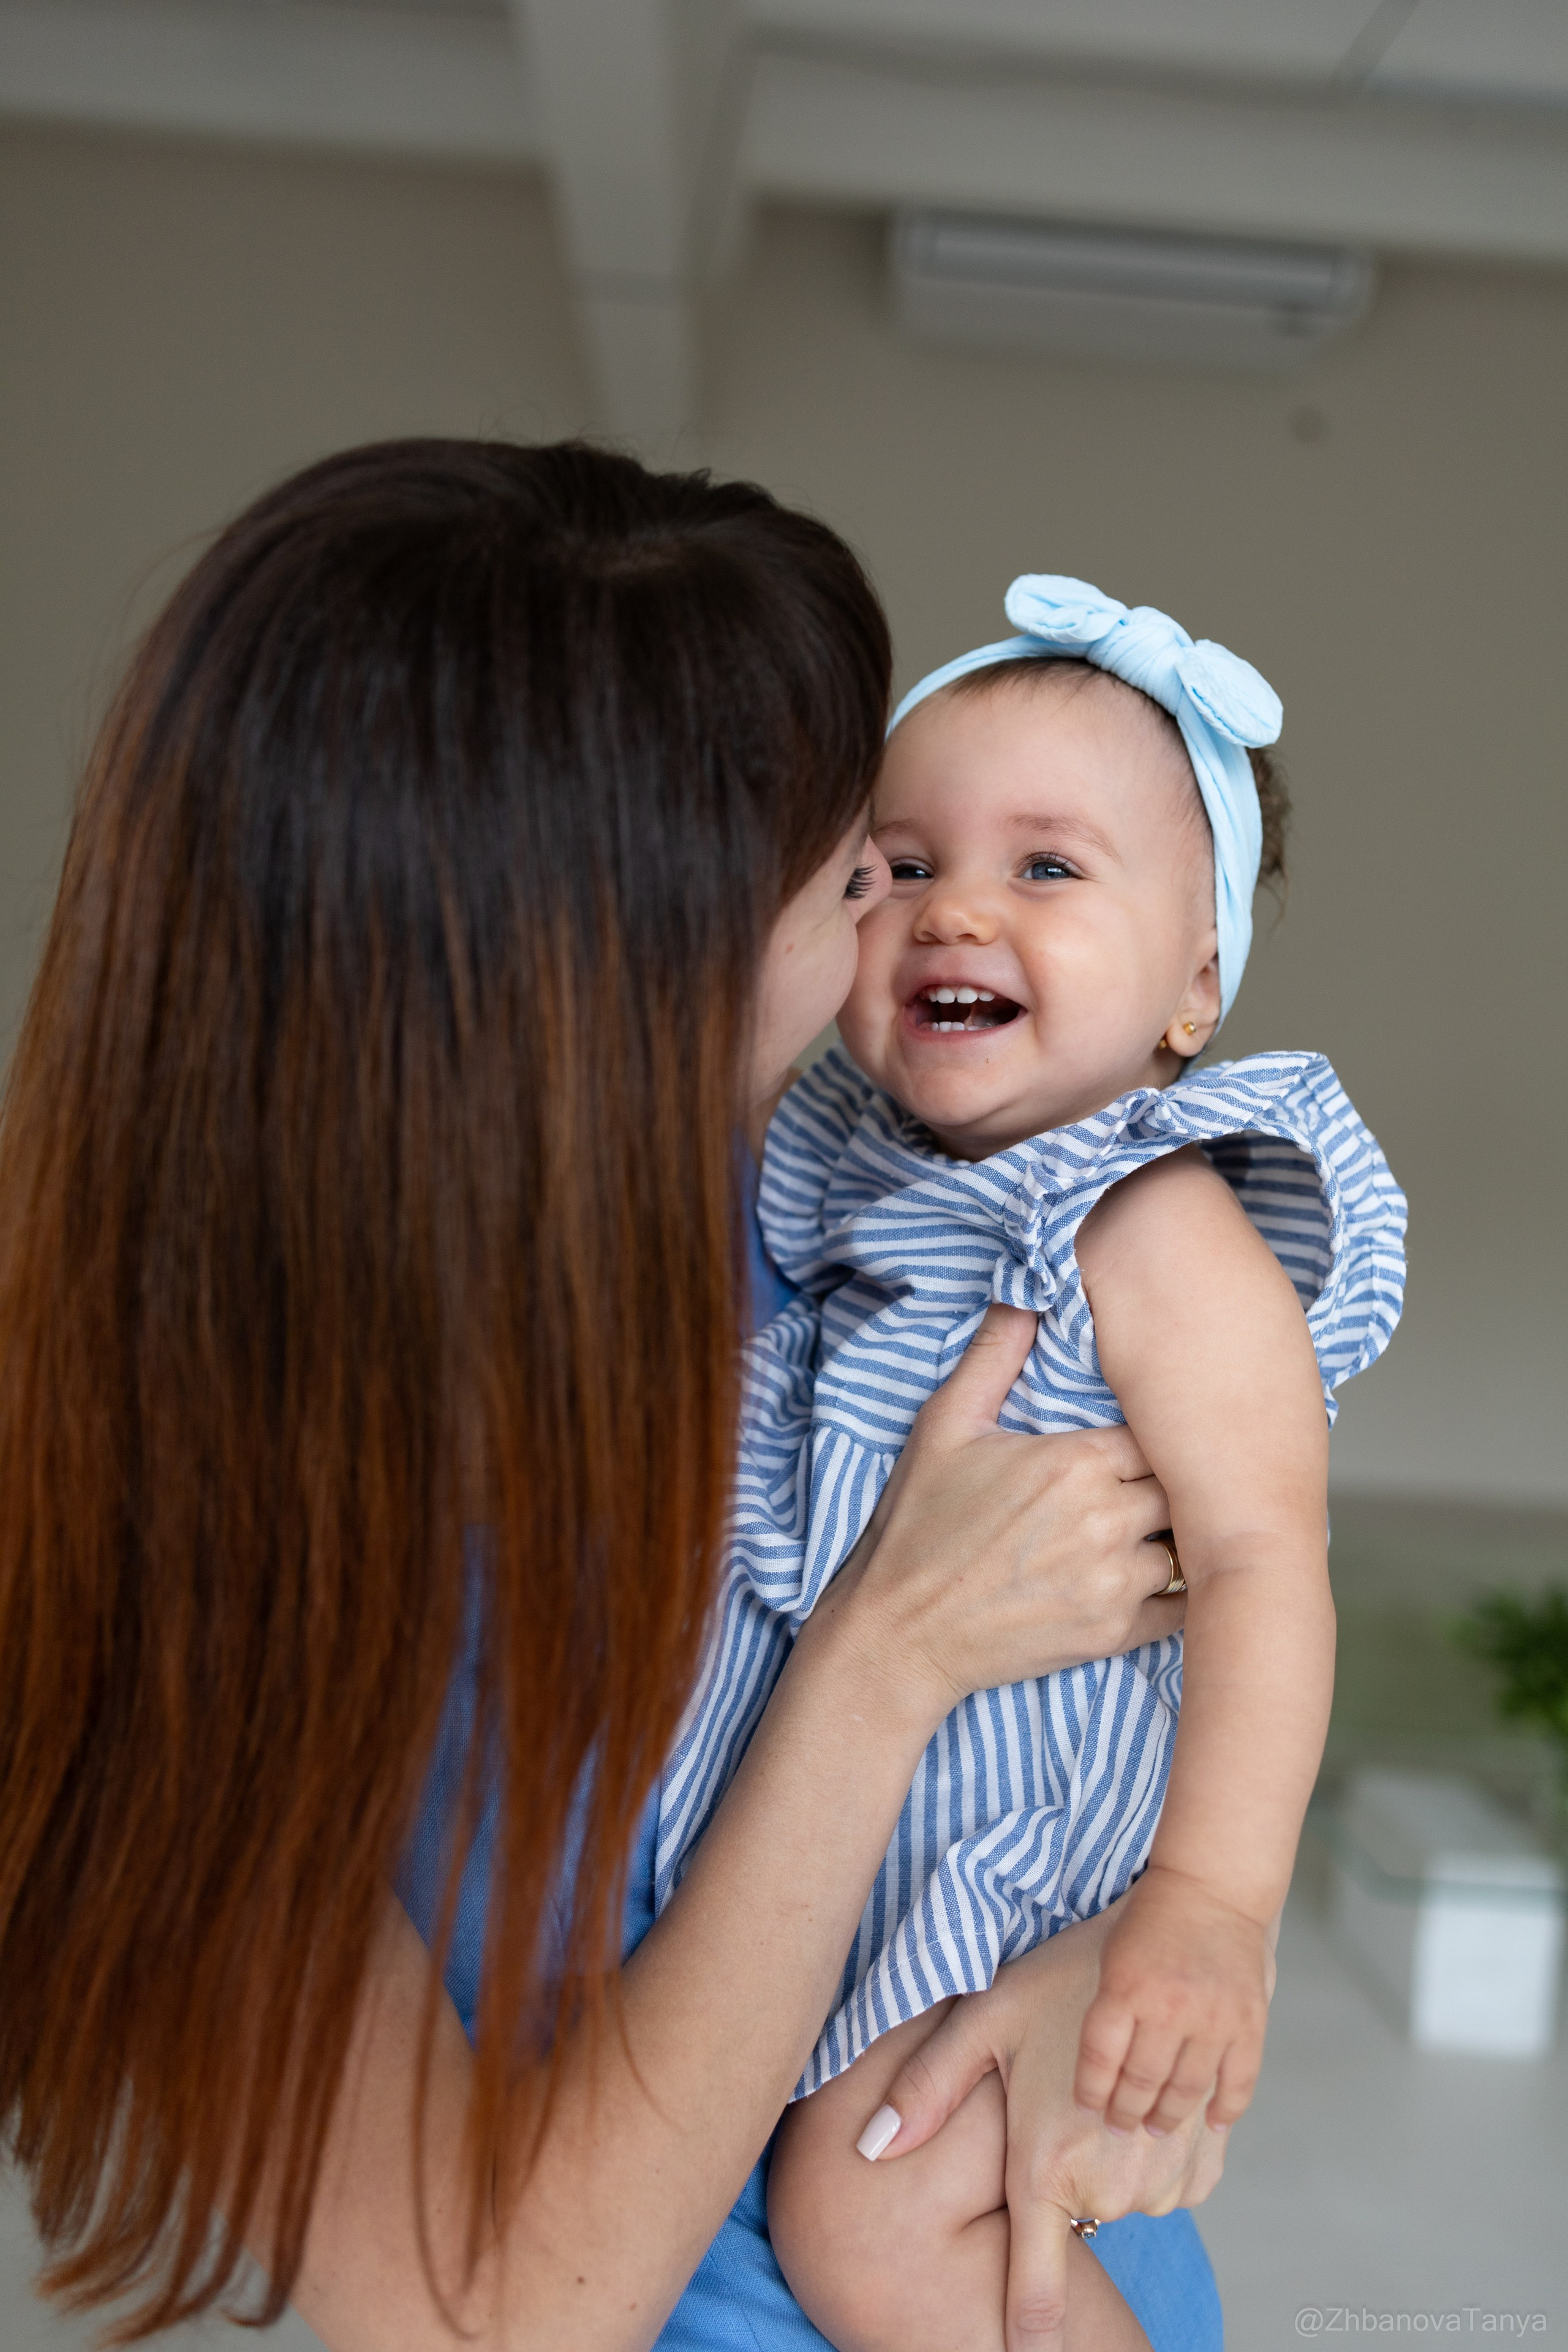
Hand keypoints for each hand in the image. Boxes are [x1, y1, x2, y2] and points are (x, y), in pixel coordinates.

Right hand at [828, 1305, 1183, 1722]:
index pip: (1155, 1429)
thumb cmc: (918, 1526)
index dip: (1148, 1434)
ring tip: (1147, 1529)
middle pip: (1182, 1485)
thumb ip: (993, 1357)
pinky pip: (1182, 1606)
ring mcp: (1115, 1581)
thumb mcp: (944, 1427)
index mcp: (1076, 1461)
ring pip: (1185, 1544)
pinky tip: (1151, 1578)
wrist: (899, 1633)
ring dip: (1170, 1536)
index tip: (1132, 1441)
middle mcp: (1107, 1519)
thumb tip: (1023, 1295)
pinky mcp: (1114, 1633)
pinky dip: (1177, 1592)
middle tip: (1146, 1483)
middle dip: (1166, 1481)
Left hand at [860, 1915, 1226, 2351]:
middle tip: (1058, 2096)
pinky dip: (1151, 2151)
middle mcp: (1113, 2184)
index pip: (1037, 2288)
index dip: (1028, 2338)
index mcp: (1050, 2164)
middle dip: (1061, 2176)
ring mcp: (1166, 2174)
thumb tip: (866, 2149)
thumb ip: (926, 2089)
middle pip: (1077, 2220)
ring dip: (1108, 2161)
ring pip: (1123, 2199)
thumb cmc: (1067, 1973)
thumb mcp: (985, 2019)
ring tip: (1097, 2082)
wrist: (1173, 1939)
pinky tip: (1137, 2091)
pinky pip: (1168, 2182)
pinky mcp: (1207, 2156)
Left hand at [1073, 1863, 1272, 2135]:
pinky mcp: (1249, 2023)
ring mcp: (1213, 2019)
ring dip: (1168, 2116)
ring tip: (1156, 2128)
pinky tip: (1213, 2125)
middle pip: (1141, 2081)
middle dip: (1126, 2112)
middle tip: (1120, 2126)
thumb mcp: (1111, 1955)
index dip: (1092, 2091)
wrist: (1212, 1887)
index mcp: (1125, 1988)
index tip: (1089, 2107)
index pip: (1100, 2059)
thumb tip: (1102, 2069)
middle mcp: (1168, 2008)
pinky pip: (1238, 2083)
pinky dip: (1225, 2110)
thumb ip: (1109, 2008)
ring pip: (1186, 2090)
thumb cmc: (1152, 1920)